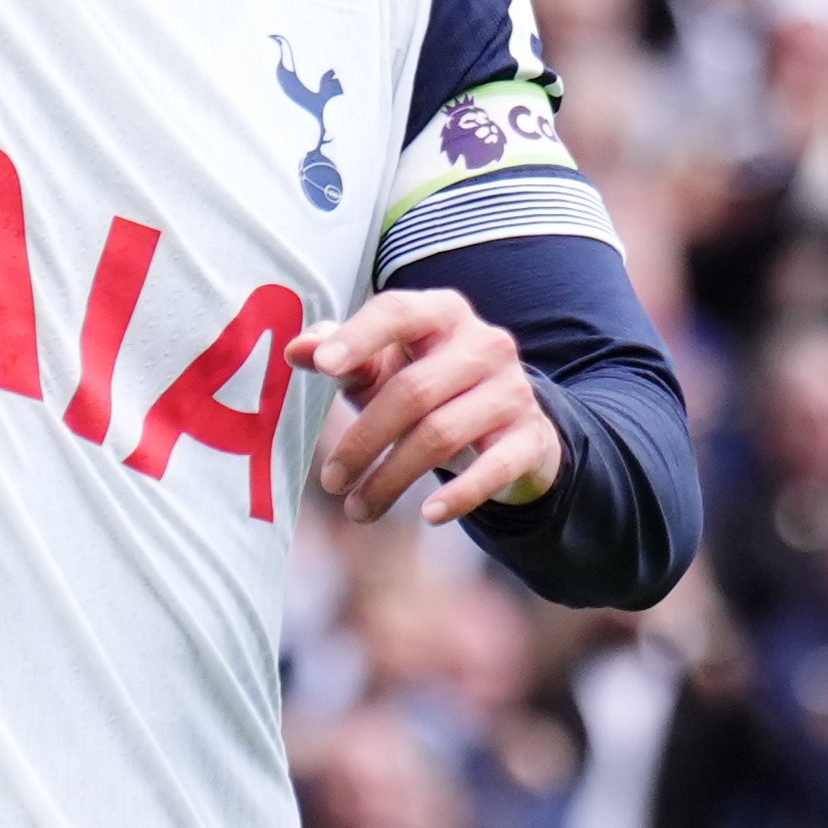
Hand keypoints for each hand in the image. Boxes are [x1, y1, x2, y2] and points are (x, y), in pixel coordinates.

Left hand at [297, 289, 562, 523]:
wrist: (510, 423)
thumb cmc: (428, 385)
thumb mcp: (384, 367)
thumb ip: (340, 356)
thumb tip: (296, 349)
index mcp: (442, 313)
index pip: (398, 312)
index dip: (358, 337)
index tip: (321, 367)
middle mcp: (484, 343)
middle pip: (412, 391)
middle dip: (363, 441)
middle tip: (330, 481)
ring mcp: (513, 389)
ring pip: (442, 434)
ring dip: (392, 478)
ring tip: (358, 509)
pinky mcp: (531, 436)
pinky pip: (494, 468)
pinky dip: (460, 494)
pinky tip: (429, 515)